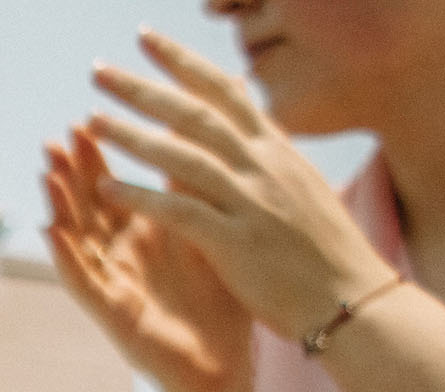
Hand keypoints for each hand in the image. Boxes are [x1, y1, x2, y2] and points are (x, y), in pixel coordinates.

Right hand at [46, 126, 251, 391]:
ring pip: (77, 239)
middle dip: (70, 175)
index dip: (95, 157)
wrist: (226, 364)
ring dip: (60, 207)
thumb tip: (204, 136)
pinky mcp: (112, 314)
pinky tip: (53, 233)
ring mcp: (113, 284)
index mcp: (144, 233)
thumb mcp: (211, 232)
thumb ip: (197, 189)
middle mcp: (120, 255)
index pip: (111, 187)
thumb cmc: (220, 301)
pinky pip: (84, 282)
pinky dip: (67, 257)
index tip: (84, 120)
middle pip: (86, 207)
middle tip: (56, 140)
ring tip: (47, 175)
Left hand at [82, 30, 397, 343]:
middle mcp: (264, 166)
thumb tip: (251, 125)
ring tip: (90, 122)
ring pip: (182, 157)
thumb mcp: (300, 188)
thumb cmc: (325, 252)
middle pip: (195, 114)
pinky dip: (143, 197)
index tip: (145, 39)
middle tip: (98, 70)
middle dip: (144, 89)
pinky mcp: (237, 243)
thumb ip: (269, 157)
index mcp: (277, 151)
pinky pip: (181, 212)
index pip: (224, 92)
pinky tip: (106, 188)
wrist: (354, 299)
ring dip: (133, 137)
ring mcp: (251, 202)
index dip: (183, 63)